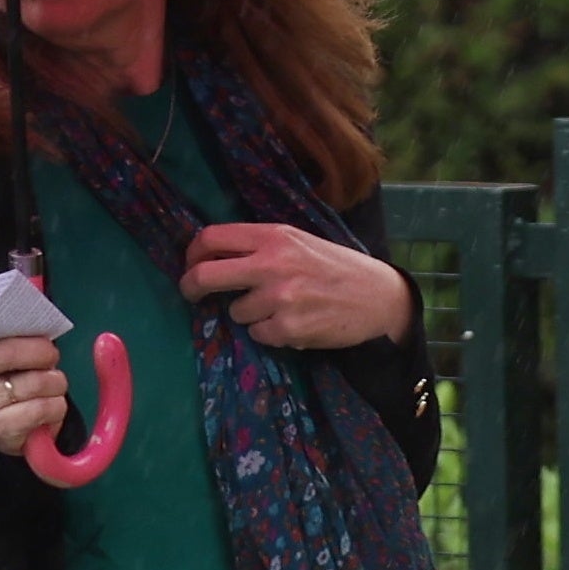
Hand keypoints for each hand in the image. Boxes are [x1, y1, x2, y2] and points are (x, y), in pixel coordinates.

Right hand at [0, 304, 69, 461]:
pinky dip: (54, 405)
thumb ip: (11, 322)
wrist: (15, 416)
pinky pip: (37, 410)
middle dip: (41, 351)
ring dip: (54, 381)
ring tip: (53, 381)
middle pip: (5, 352)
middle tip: (51, 353)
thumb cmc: (12, 366)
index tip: (6, 313)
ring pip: (30, 383)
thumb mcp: (7, 339)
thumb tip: (37, 314)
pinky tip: (50, 403)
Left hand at [178, 223, 412, 351]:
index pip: (212, 238)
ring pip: (236, 311)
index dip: (193, 253)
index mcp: (274, 236)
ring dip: (249, 313)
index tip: (192, 264)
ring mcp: (280, 298)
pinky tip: (294, 322)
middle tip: (192, 293)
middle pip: (206, 275)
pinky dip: (269, 332)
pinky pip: (257, 333)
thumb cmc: (335, 267)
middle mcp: (272, 264)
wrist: (376, 297)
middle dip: (191, 286)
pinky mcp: (288, 329)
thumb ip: (260, 246)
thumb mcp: (298, 242)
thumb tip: (213, 256)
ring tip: (281, 307)